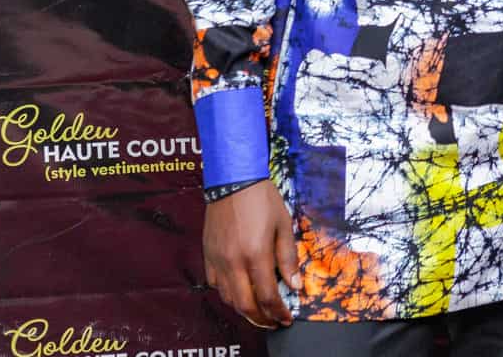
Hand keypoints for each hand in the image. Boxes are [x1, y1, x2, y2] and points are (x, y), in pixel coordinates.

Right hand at [203, 181, 301, 327]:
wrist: (233, 179)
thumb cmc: (261, 198)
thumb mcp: (283, 225)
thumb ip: (288, 257)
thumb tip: (294, 284)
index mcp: (256, 254)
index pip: (267, 296)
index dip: (278, 312)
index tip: (285, 318)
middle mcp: (233, 261)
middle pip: (245, 305)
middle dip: (261, 319)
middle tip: (273, 322)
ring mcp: (218, 260)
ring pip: (228, 298)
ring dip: (244, 309)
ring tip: (259, 310)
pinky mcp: (207, 255)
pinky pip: (215, 284)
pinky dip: (228, 294)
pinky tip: (239, 290)